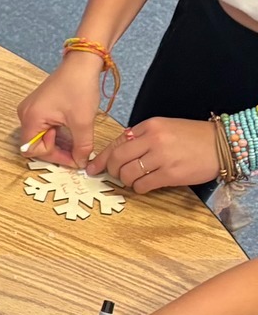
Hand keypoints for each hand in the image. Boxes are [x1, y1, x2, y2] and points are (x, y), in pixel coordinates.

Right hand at [17, 51, 105, 166]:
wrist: (82, 63)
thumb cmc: (79, 87)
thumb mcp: (83, 121)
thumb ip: (81, 146)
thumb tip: (81, 162)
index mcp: (31, 118)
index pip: (32, 150)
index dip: (54, 157)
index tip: (74, 158)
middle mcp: (25, 114)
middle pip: (35, 144)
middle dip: (57, 150)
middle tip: (78, 152)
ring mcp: (30, 109)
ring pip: (40, 136)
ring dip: (58, 141)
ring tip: (76, 140)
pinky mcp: (38, 106)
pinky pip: (43, 126)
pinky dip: (56, 132)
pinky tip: (70, 131)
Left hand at [86, 117, 218, 191]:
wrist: (221, 145)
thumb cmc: (192, 137)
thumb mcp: (164, 128)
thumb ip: (141, 137)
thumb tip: (118, 152)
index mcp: (149, 126)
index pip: (116, 142)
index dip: (102, 158)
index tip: (93, 167)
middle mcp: (153, 139)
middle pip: (117, 159)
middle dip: (111, 170)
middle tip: (115, 175)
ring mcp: (162, 157)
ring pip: (128, 174)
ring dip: (126, 180)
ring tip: (134, 180)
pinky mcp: (171, 174)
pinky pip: (143, 185)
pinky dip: (139, 188)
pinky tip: (145, 185)